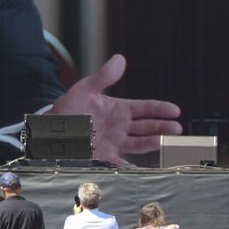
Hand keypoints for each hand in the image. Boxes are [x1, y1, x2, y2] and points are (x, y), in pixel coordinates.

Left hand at [51, 53, 181, 166]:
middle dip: (163, 127)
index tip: (175, 110)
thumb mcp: (85, 89)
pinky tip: (140, 169)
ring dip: (153, 143)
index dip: (160, 109)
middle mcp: (121, 127)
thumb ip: (103, 77)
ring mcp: (114, 142)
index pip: (145, 108)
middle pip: (147, 127)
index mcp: (119, 109)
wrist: (51, 129)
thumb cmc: (69, 108)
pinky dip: (131, 167)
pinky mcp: (105, 157)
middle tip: (177, 129)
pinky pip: (121, 163)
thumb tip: (120, 58)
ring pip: (139, 143)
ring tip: (166, 142)